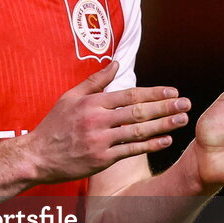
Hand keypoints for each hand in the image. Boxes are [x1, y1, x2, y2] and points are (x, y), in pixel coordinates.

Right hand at [22, 60, 190, 183]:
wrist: (38, 156)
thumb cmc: (54, 125)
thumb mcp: (70, 97)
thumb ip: (95, 81)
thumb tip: (116, 63)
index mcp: (92, 103)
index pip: (129, 95)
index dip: (153, 93)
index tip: (171, 91)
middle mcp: (98, 120)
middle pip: (138, 112)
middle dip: (165, 107)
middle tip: (185, 103)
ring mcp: (100, 141)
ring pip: (138, 132)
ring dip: (163, 126)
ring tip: (181, 120)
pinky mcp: (102, 159)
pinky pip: (131, 151)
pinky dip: (150, 146)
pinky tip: (166, 141)